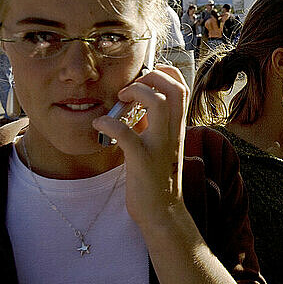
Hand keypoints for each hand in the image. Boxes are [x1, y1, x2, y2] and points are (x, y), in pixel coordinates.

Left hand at [92, 64, 189, 228]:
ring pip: (159, 104)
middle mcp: (173, 132)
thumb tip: (138, 103)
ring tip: (120, 100)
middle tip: (131, 89)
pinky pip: (126, 134)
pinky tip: (100, 123)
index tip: (146, 77)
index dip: (165, 73)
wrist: (163, 210)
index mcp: (178, 126)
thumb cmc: (158, 176)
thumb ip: (154, 123)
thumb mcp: (162, 143)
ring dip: (136, 93)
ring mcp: (160, 145)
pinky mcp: (142, 161)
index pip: (182, 88)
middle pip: (175, 89)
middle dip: (152, 77)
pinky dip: (110, 123)